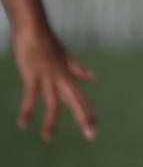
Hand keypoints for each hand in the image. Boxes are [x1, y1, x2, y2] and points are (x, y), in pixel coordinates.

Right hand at [12, 25, 96, 140]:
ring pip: (55, 104)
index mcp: (68, 76)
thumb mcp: (66, 57)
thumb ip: (78, 69)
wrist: (34, 27)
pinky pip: (31, 97)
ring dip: (51, 123)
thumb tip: (93, 78)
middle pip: (77, 102)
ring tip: (47, 139)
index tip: (94, 130)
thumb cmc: (47, 42)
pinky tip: (23, 124)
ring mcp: (48, 77)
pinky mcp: (33, 75)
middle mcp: (62, 78)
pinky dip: (27, 111)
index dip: (88, 114)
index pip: (82, 99)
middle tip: (92, 137)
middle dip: (84, 119)